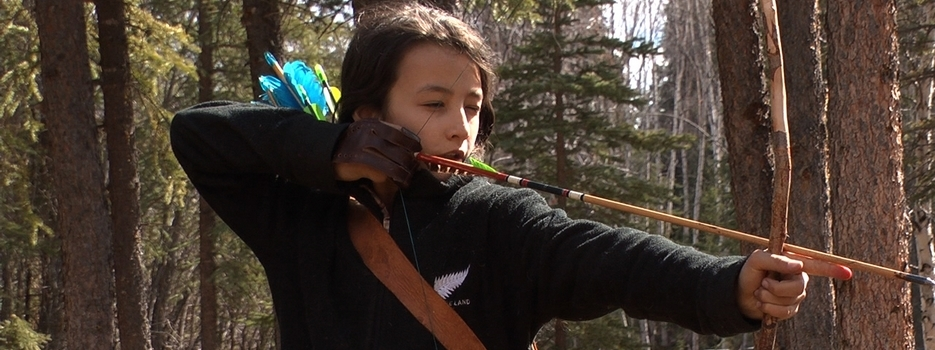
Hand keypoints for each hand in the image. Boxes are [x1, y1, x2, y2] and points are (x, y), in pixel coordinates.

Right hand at [333, 118, 422, 186]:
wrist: (325, 153)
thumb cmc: (350, 145)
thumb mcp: (366, 133)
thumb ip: (384, 137)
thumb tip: (409, 149)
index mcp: (374, 125)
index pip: (400, 132)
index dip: (411, 142)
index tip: (417, 149)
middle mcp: (370, 134)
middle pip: (400, 150)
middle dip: (408, 162)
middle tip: (411, 170)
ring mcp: (364, 147)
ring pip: (394, 164)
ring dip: (402, 174)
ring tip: (405, 179)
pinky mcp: (360, 162)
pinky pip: (381, 174)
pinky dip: (386, 180)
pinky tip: (388, 183)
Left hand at [736, 249, 852, 320]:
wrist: (738, 293)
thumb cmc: (749, 272)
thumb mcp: (756, 260)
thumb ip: (775, 259)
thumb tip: (798, 266)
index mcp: (793, 262)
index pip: (816, 264)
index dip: (832, 268)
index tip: (848, 273)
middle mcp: (798, 278)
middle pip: (799, 288)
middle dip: (777, 288)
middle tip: (763, 283)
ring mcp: (795, 294)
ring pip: (791, 301)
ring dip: (769, 298)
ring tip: (759, 292)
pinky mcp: (790, 309)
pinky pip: (786, 312)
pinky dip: (770, 309)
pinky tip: (762, 303)